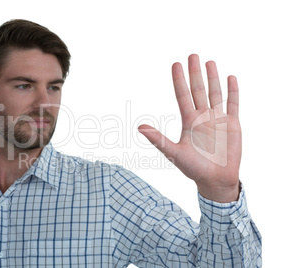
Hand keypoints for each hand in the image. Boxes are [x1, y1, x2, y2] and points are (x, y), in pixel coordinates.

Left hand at [138, 54, 240, 202]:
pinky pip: (234, 103)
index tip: (176, 63)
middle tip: (192, 55)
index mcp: (188, 120)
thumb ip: (158, 139)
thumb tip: (139, 127)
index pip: (182, 94)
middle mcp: (202, 116)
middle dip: (195, 72)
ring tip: (209, 61)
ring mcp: (218, 118)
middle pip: (198, 89)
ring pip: (215, 92)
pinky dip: (232, 91)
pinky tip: (230, 77)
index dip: (179, 79)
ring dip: (213, 77)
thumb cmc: (193, 169)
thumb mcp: (174, 152)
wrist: (215, 180)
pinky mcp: (233, 123)